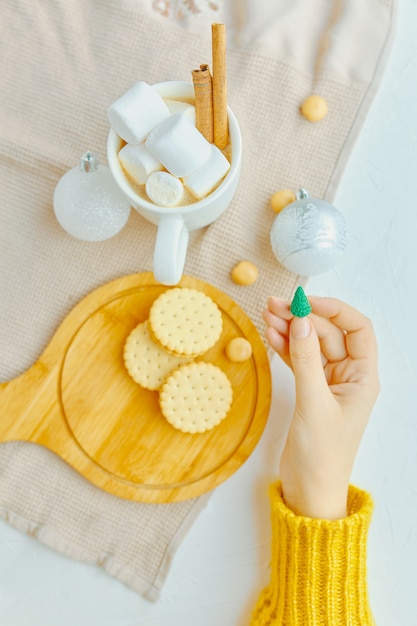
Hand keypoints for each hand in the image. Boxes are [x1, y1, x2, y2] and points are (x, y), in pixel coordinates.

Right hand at [262, 295, 379, 519]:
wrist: (309, 490)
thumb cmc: (322, 454)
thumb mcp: (314, 403)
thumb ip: (307, 360)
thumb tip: (302, 321)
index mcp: (363, 377)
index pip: (357, 329)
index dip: (333, 310)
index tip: (305, 302)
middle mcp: (349, 376)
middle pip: (328, 333)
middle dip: (302, 317)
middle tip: (274, 305)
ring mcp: (328, 383)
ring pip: (310, 345)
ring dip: (290, 329)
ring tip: (266, 314)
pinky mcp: (310, 392)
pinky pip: (299, 360)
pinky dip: (284, 347)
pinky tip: (270, 334)